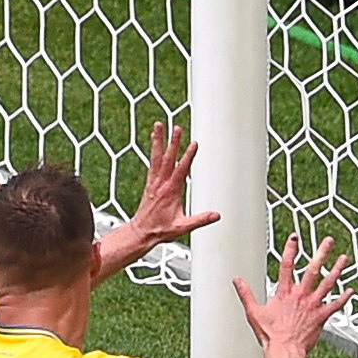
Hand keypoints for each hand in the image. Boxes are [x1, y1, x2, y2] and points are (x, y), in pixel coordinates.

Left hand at [126, 121, 216, 251]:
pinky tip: (155, 139)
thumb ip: (199, 220)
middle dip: (173, 143)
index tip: (194, 144)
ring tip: (159, 124)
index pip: (181, 170)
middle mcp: (161, 184)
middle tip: (177, 128)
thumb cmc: (161, 230)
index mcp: (171, 192)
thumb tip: (216, 215)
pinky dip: (154, 150)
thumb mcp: (182, 227)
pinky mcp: (150, 183)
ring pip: (157, 157)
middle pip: (168, 159)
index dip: (188, 157)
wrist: (141, 232)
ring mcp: (154, 182)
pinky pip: (152, 163)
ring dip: (159, 140)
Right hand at [235, 234, 349, 357]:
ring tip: (344, 258)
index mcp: (284, 293)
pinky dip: (344, 298)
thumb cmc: (270, 334)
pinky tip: (351, 291)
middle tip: (329, 241)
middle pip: (313, 269)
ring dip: (337, 270)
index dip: (291, 250)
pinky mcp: (322, 316)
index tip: (295, 238)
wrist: (285, 350)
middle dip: (322, 253)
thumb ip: (246, 294)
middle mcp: (301, 295)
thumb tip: (237, 280)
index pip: (287, 266)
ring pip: (328, 283)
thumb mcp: (253, 312)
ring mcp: (313, 305)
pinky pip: (336, 305)